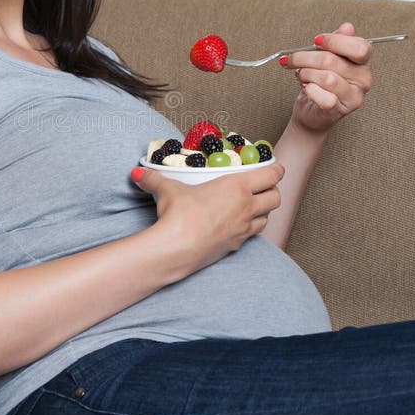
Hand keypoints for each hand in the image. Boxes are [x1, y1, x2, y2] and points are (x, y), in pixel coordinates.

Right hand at [131, 164, 283, 275]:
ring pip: (267, 218)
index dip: (276, 169)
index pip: (271, 175)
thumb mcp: (167, 190)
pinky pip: (252, 235)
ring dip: (263, 210)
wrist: (177, 249)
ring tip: (251, 205)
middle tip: (263, 185)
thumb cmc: (178, 214)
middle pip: (275, 197)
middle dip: (272, 190)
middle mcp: (246, 207)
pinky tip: (237, 225)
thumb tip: (137, 173)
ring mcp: (243, 229)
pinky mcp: (236, 246)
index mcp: (237, 187)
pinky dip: (250, 228)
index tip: (274, 166)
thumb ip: (154, 179)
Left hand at [280, 22, 372, 132]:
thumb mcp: (328, 57)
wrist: (313, 110)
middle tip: (291, 59)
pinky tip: (306, 88)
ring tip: (300, 75)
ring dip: (305, 74)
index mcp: (363, 62)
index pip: (359, 47)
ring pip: (327, 78)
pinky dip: (310, 90)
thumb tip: (347, 27)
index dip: (334, 41)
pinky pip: (324, 97)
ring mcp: (354, 96)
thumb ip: (337, 42)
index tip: (316, 42)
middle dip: (305, 58)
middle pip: (332, 61)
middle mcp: (364, 79)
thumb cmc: (321, 82)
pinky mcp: (340, 110)